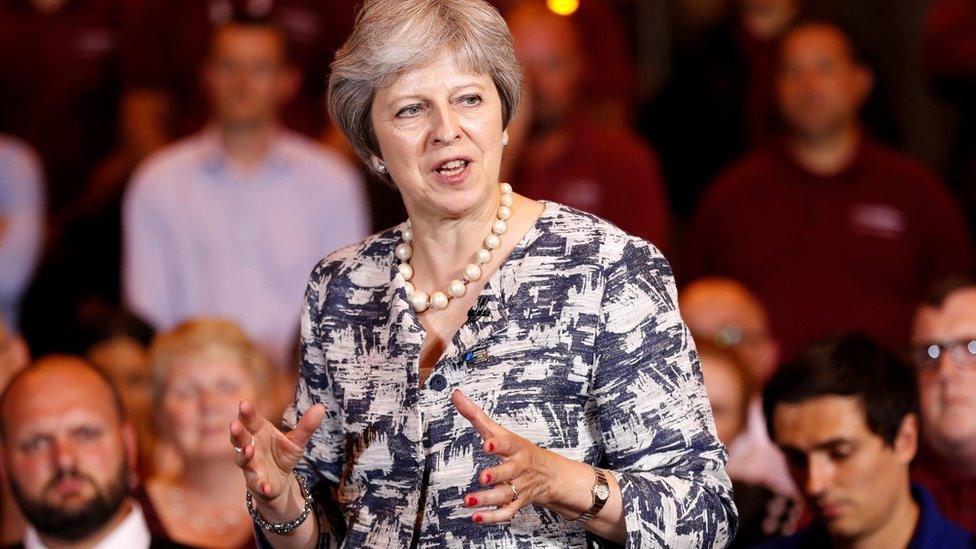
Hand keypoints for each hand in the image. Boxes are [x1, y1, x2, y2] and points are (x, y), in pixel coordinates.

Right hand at [229, 400, 324, 507]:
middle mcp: (251, 447)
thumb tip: (321, 407)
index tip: (243, 404)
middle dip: (238, 432)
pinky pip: (256, 484)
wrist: (280, 481)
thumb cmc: (283, 454)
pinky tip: (265, 486)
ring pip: (243, 459)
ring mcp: (251, 465)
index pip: (251, 420)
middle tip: (235, 424)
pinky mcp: (256, 483)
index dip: (247, 413)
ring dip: (244, 455)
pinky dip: (260, 485)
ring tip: (249, 449)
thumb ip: (306, 426)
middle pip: (240, 438)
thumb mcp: (297, 441)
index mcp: (259, 432)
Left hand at [452, 390, 567, 523]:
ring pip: (506, 495)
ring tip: (468, 501)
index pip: (508, 444)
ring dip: (488, 499)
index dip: (498, 444)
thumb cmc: (517, 449)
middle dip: (497, 475)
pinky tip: (476, 517)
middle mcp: (519, 468)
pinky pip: (507, 513)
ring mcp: (519, 487)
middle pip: (509, 472)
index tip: (487, 444)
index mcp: (515, 447)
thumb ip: (475, 414)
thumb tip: (455, 394)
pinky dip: (493, 517)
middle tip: (482, 478)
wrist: (550, 474)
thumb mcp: (500, 431)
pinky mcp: (517, 503)